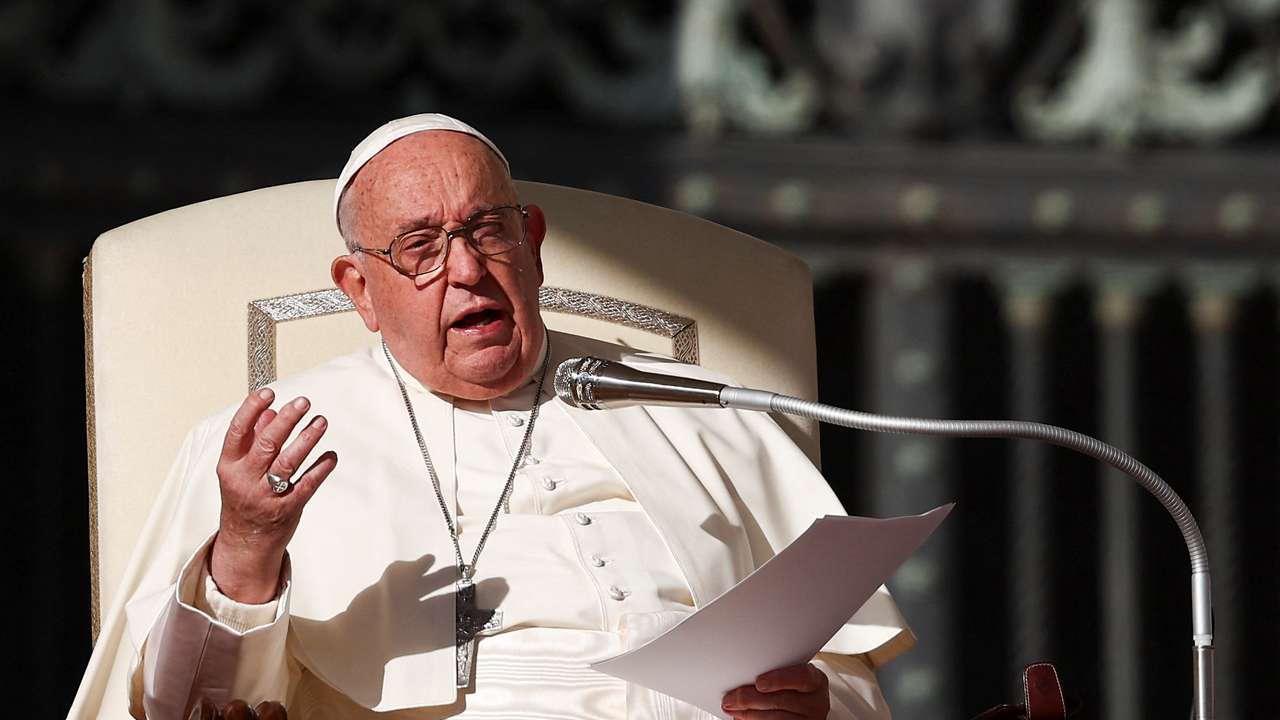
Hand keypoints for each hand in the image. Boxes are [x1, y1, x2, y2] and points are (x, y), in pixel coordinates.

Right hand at [210, 387, 337, 601]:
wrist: (246, 541)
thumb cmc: (244, 497)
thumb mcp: (240, 469)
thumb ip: (253, 439)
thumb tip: (269, 411)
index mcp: (229, 466)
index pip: (237, 432)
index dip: (251, 409)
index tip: (268, 393)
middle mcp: (245, 480)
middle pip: (266, 445)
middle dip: (287, 421)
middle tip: (303, 402)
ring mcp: (266, 496)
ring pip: (288, 463)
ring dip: (306, 440)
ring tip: (321, 422)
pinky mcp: (287, 508)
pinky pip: (307, 484)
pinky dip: (320, 468)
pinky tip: (330, 455)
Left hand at [721, 662, 829, 718]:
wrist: (806, 706)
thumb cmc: (794, 685)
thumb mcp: (791, 673)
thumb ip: (775, 671)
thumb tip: (743, 673)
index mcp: (815, 681)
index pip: (801, 676)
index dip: (779, 679)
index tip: (759, 683)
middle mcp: (815, 702)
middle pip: (782, 701)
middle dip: (752, 699)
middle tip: (730, 698)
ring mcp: (809, 719)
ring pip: (776, 718)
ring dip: (749, 714)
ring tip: (732, 708)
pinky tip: (742, 718)